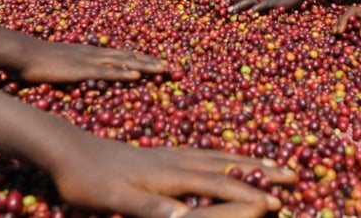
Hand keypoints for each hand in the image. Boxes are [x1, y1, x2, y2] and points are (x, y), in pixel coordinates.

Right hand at [15, 40, 168, 82]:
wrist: (26, 53)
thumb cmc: (41, 61)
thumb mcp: (64, 62)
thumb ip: (77, 67)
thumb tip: (87, 75)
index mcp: (92, 52)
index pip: (122, 55)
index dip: (140, 58)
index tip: (157, 62)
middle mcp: (95, 53)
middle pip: (128, 57)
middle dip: (149, 61)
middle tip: (169, 66)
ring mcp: (90, 60)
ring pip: (123, 62)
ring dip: (144, 65)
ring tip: (162, 69)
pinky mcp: (82, 70)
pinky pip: (106, 72)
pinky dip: (123, 73)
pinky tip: (136, 76)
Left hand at [50, 136, 296, 217]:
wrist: (67, 149)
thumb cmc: (88, 180)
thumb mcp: (115, 199)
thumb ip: (149, 208)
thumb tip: (182, 217)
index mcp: (169, 175)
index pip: (218, 186)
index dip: (248, 196)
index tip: (277, 203)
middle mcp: (175, 160)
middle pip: (227, 165)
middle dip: (261, 171)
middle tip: (293, 174)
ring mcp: (169, 154)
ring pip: (217, 156)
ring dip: (247, 160)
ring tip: (271, 161)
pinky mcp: (160, 152)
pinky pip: (203, 153)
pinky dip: (224, 156)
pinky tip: (225, 159)